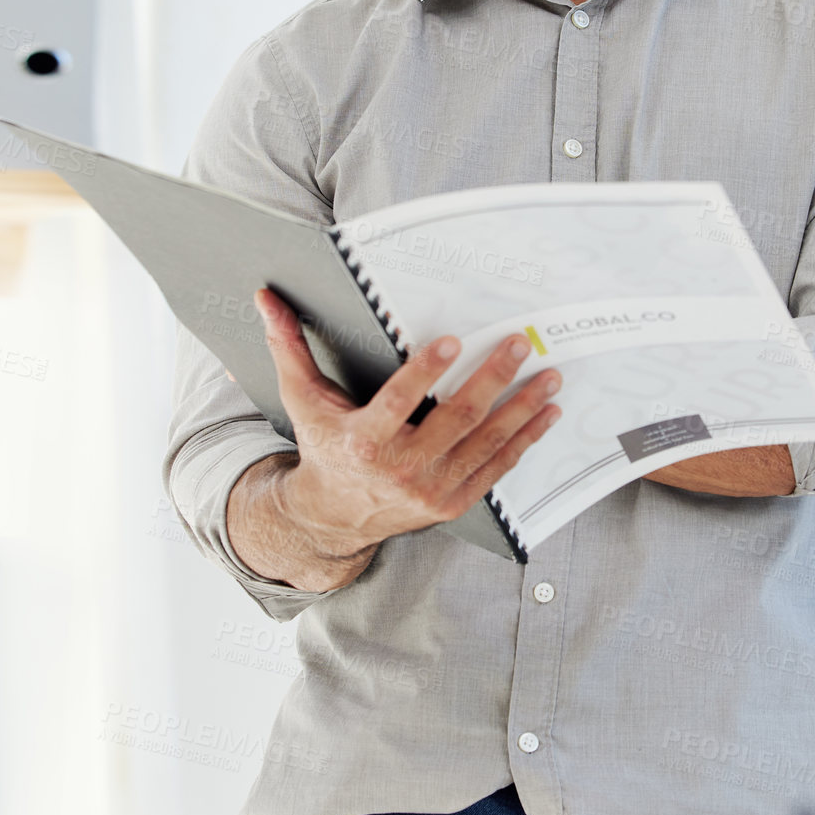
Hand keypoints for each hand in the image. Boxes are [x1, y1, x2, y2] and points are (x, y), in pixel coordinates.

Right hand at [251, 288, 561, 553]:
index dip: (426, 372)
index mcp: (363, 441)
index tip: (453, 342)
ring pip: (485, 443)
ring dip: (522, 408)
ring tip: (548, 376)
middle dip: (492, 379)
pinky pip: (496, 468)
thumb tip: (265, 297)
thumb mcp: (303, 400)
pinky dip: (525, 440)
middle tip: (519, 345)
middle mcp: (399, 469)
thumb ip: (288, 347)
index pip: (399, 402)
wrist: (335, 517)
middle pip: (455, 420)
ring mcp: (429, 490)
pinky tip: (546, 414)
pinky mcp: (451, 503)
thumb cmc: (324, 448)